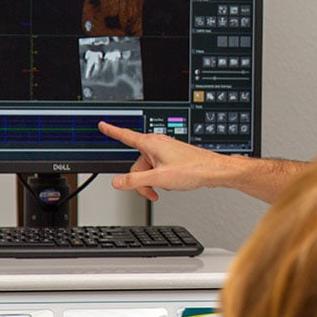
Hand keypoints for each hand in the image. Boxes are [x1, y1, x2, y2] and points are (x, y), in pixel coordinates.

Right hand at [98, 121, 229, 199]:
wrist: (213, 171)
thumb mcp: (158, 178)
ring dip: (151, 181)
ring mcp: (165, 150)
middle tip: (150, 192)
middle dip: (140, 179)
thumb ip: (135, 180)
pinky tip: (170, 183)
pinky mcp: (172, 157)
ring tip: (165, 187)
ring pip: (147, 168)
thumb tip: (117, 182)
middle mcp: (157, 144)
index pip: (125, 136)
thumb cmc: (192, 170)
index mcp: (151, 144)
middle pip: (136, 162)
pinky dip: (160, 178)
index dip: (112, 131)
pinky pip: (157, 168)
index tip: (103, 124)